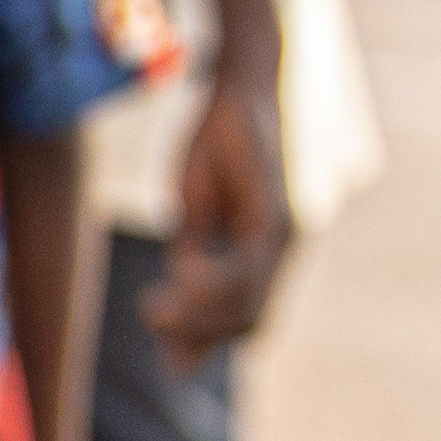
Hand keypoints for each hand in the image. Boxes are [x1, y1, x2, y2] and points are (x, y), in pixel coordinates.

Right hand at [144, 51, 293, 368]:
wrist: (239, 85)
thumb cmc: (217, 143)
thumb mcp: (194, 214)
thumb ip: (189, 263)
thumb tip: (170, 317)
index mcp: (269, 252)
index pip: (248, 320)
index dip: (207, 342)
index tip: (165, 355)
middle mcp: (288, 248)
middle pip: (252, 323)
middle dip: (199, 335)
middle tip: (151, 322)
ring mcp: (289, 233)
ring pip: (250, 303)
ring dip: (197, 314)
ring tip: (152, 304)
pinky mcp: (279, 211)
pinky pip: (249, 268)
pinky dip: (210, 282)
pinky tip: (179, 271)